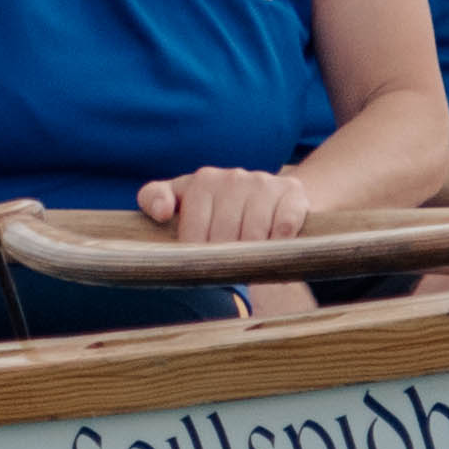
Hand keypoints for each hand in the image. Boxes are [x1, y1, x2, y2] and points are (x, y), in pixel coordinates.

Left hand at [140, 165, 314, 250]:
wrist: (273, 196)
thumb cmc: (219, 206)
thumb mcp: (183, 198)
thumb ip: (155, 198)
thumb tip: (161, 213)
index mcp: (202, 181)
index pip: (193, 232)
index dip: (198, 257)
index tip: (204, 266)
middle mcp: (233, 177)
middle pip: (223, 237)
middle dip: (226, 260)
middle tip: (229, 271)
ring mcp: (264, 183)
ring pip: (253, 235)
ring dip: (252, 256)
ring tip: (250, 265)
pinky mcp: (292, 193)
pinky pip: (284, 225)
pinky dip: (279, 244)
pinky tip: (274, 250)